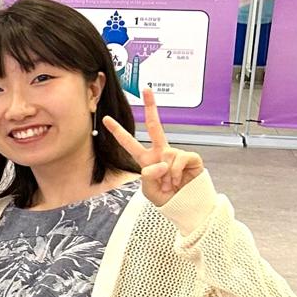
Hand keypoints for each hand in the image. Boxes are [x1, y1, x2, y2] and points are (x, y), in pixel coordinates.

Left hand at [102, 87, 205, 206]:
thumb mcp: (149, 190)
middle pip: (156, 126)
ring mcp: (175, 154)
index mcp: (146, 160)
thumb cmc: (167, 199)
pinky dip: (178, 173)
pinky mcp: (191, 158)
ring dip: (167, 175)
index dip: (118, 131)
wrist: (186, 207)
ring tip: (171, 185)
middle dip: (151, 107)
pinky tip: (180, 180)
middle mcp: (161, 153)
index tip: (106, 119)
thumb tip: (159, 163)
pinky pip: (181, 159)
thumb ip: (148, 176)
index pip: (129, 143)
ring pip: (167, 155)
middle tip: (147, 89)